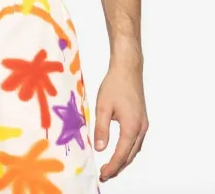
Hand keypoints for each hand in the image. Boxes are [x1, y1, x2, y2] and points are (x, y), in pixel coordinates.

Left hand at [94, 62, 147, 181]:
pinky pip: (136, 141)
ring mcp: (143, 124)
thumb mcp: (103, 107)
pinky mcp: (141, 118)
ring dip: (123, 159)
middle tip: (105, 174)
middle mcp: (141, 128)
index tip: (103, 175)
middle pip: (130, 155)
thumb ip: (101, 129)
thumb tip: (100, 149)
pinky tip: (120, 149)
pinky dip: (127, 149)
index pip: (121, 154)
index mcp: (131, 127)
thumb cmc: (114, 85)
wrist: (127, 70)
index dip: (112, 167)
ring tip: (110, 166)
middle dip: (118, 166)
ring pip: (134, 149)